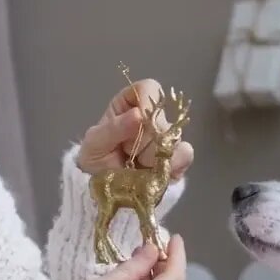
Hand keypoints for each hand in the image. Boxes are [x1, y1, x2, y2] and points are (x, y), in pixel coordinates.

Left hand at [77, 78, 193, 180]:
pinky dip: (170, 168)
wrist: (103, 190)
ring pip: (176, 138)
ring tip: (140, 169)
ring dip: (158, 157)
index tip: (138, 122)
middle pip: (164, 116)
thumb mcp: (95, 142)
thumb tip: (138, 114)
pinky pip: (184, 158)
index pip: (149, 89)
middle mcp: (153, 117)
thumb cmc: (96, 158)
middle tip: (132, 156)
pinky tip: (154, 176)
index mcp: (132, 103)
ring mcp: (167, 137)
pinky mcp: (177, 158)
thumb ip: (113, 128)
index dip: (147, 104)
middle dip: (149, 140)